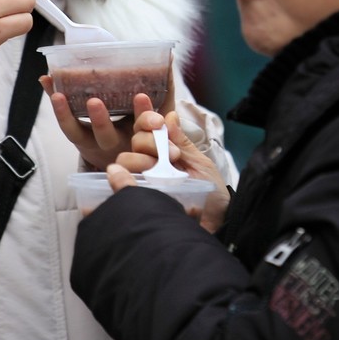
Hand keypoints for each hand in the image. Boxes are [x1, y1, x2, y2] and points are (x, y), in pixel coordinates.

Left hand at [39, 85, 158, 170]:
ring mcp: (91, 142)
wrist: (124, 158)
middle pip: (105, 136)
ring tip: (57, 93)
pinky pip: (63, 121)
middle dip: (99, 120)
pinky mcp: (76, 136)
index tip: (141, 96)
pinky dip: (55, 103)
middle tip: (93, 102)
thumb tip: (168, 58)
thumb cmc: (143, 128)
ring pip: (75, 131)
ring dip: (64, 113)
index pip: (141, 127)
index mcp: (136, 138)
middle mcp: (113, 144)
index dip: (142, 114)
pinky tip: (46, 80)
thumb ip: (165, 88)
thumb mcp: (160, 113)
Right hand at [110, 110, 230, 232]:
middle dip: (150, 142)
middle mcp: (149, 165)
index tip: (158, 122)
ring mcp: (142, 183)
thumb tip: (169, 115)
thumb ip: (182, 142)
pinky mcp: (136, 201)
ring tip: (158, 171)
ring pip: (124, 162)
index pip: (146, 129)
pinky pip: (121, 188)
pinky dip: (123, 180)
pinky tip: (130, 180)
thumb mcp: (199, 164)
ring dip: (140, 160)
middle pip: (134, 143)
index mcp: (164, 152)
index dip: (146, 118)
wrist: (217, 224)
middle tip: (172, 155)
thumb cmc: (211, 194)